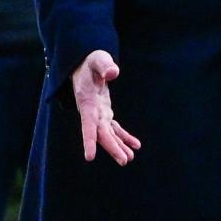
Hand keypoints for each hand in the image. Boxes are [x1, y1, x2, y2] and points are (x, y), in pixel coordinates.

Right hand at [71, 50, 142, 164]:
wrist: (84, 63)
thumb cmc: (91, 60)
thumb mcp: (98, 59)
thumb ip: (105, 66)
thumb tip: (114, 73)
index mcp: (87, 102)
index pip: (88, 125)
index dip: (89, 141)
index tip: (89, 157)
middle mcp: (91, 111)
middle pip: (101, 133)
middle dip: (112, 147)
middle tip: (125, 161)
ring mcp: (98, 113)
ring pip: (108, 134)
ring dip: (118, 146)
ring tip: (130, 159)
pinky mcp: (104, 112)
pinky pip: (114, 128)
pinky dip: (124, 137)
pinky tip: (135, 146)